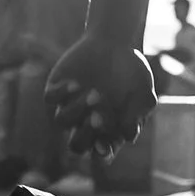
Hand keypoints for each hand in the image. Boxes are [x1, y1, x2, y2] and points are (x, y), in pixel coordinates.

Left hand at [48, 33, 153, 156]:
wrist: (115, 42)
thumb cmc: (132, 71)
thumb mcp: (143, 92)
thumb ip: (138, 114)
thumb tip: (129, 137)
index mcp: (106, 130)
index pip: (101, 152)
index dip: (102, 153)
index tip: (105, 144)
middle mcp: (85, 123)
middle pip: (76, 145)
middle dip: (85, 135)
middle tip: (98, 117)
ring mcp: (69, 106)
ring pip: (62, 121)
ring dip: (77, 111)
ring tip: (95, 93)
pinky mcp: (56, 88)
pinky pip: (51, 99)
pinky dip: (62, 94)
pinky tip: (76, 84)